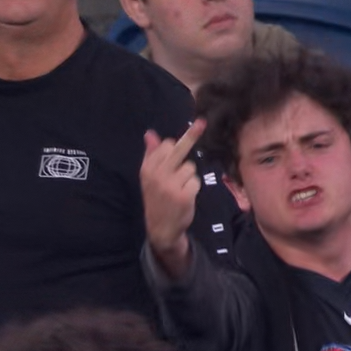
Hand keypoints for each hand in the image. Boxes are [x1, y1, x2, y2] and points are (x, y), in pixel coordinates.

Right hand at [141, 119, 205, 277]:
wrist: (161, 228)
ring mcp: (170, 185)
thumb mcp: (149, 177)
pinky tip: (185, 196)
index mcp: (147, 168)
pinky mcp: (183, 196)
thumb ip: (151, 155)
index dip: (176, 144)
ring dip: (189, 176)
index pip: (167, 145)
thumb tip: (150, 133)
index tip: (193, 128)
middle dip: (192, 136)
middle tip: (202, 122)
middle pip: (179, 149)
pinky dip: (194, 188)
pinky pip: (196, 181)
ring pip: (190, 167)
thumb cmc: (157, 199)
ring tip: (180, 187)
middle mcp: (157, 175)